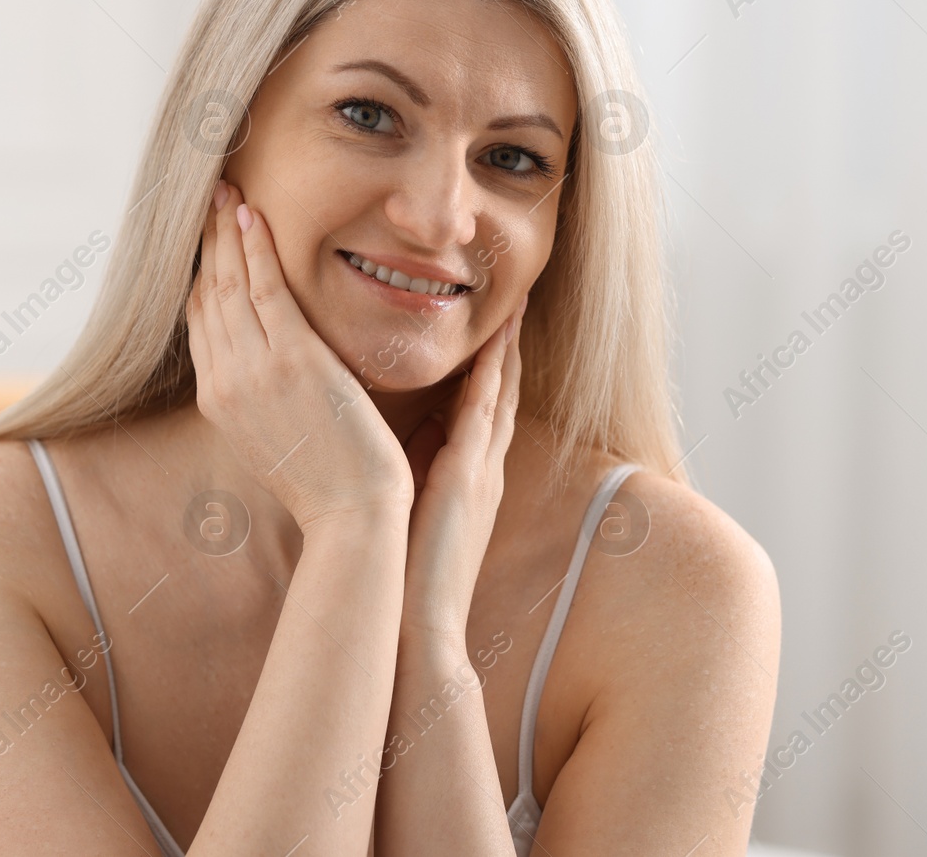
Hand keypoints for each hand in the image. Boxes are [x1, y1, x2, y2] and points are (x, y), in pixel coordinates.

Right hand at [186, 180, 415, 535]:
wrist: (350, 514)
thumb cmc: (328, 481)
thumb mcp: (276, 438)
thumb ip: (263, 398)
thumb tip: (268, 372)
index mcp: (218, 401)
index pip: (200, 322)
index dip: (201, 273)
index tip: (206, 239)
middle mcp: (223, 381)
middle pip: (206, 293)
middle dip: (206, 240)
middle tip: (206, 197)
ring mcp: (253, 369)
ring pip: (229, 282)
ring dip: (225, 230)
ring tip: (225, 190)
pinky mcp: (290, 359)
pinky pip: (265, 289)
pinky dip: (256, 246)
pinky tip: (253, 215)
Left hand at [398, 296, 525, 639]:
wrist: (420, 627)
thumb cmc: (410, 576)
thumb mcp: (416, 512)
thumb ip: (418, 473)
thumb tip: (409, 438)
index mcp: (470, 476)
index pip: (485, 409)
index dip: (493, 366)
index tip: (495, 326)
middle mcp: (485, 467)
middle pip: (502, 392)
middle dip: (510, 346)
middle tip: (517, 299)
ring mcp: (481, 469)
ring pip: (499, 394)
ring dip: (508, 349)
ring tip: (514, 306)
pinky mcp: (468, 476)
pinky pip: (484, 413)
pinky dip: (492, 375)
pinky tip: (496, 343)